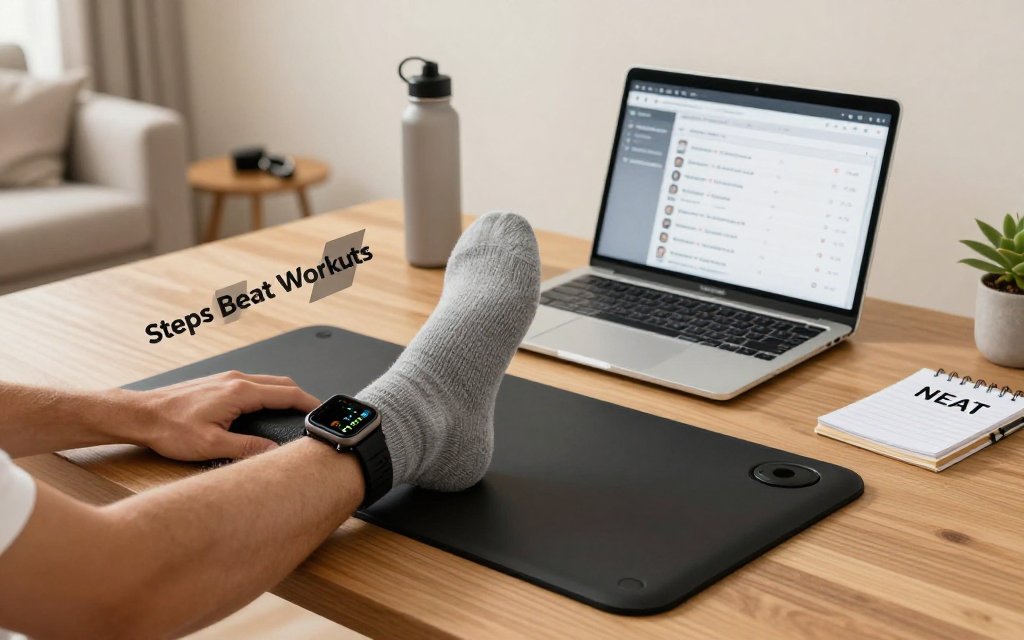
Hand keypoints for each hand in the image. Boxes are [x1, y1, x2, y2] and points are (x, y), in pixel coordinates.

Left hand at [120, 371, 319, 460]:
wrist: (140, 414)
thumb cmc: (169, 428)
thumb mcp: (211, 445)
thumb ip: (247, 448)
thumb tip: (273, 451)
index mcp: (239, 392)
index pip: (286, 393)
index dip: (308, 403)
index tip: (321, 412)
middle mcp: (235, 379)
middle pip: (281, 383)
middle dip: (300, 397)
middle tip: (312, 414)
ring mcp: (226, 378)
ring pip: (267, 381)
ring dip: (283, 394)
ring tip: (292, 412)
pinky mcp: (218, 382)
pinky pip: (253, 383)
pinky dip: (268, 393)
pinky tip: (264, 407)